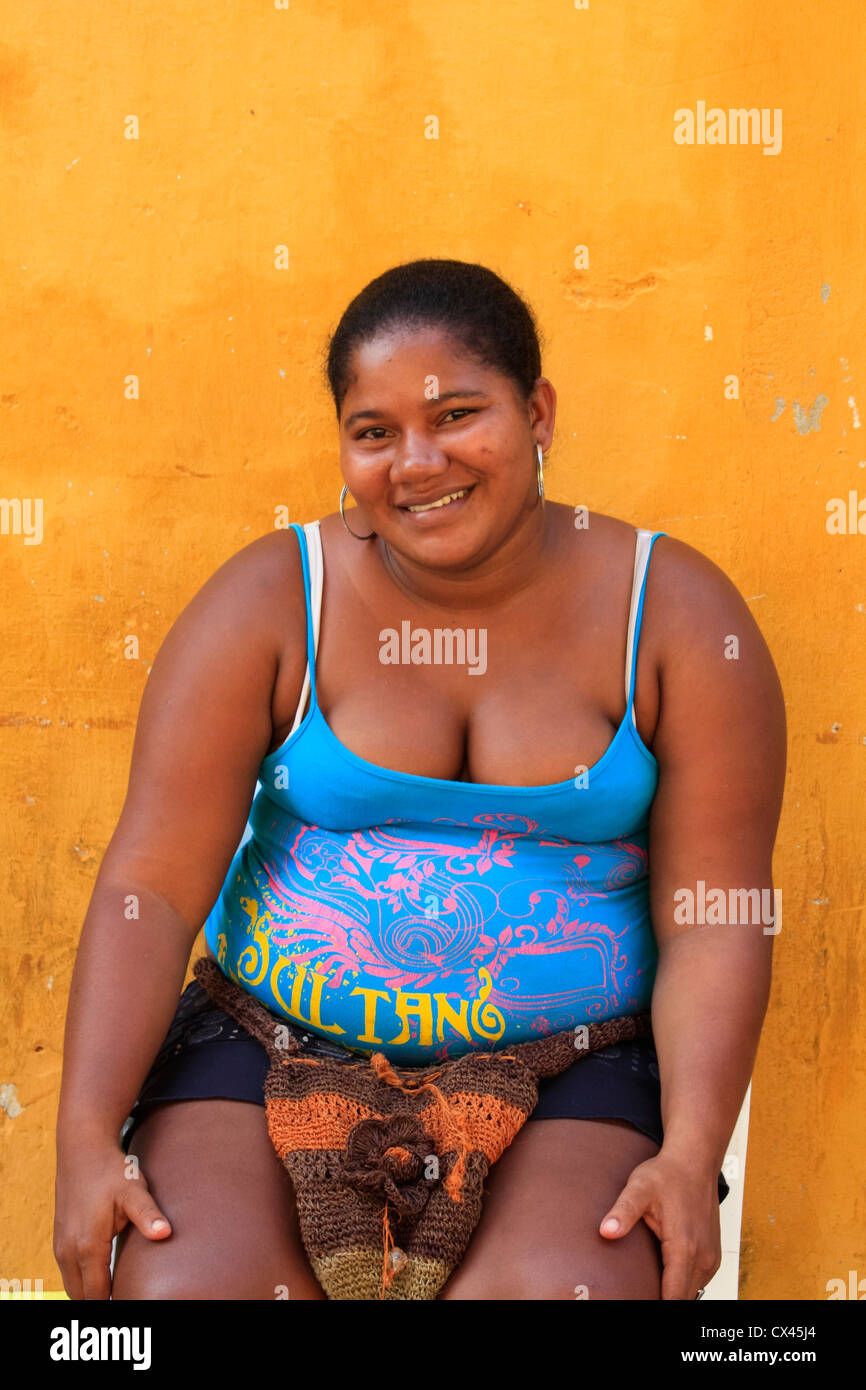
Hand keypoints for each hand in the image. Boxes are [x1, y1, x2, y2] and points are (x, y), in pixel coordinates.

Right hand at [54, 1139, 171, 1299]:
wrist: (82, 1150)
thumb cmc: (110, 1170)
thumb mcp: (133, 1190)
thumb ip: (148, 1215)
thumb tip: (166, 1234)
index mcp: (87, 1246)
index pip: (97, 1294)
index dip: (115, 1303)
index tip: (132, 1301)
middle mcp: (68, 1251)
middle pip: (81, 1296)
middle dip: (100, 1301)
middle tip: (127, 1297)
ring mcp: (60, 1246)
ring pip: (72, 1286)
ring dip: (89, 1292)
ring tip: (115, 1292)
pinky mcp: (59, 1239)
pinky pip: (68, 1273)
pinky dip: (81, 1281)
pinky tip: (100, 1276)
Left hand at [598, 1147, 721, 1298]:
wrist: (694, 1161)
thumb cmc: (667, 1174)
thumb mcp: (639, 1188)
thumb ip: (623, 1212)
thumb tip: (606, 1231)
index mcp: (685, 1248)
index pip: (673, 1298)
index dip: (653, 1303)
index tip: (636, 1298)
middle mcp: (703, 1258)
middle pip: (682, 1299)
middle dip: (660, 1299)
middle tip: (635, 1292)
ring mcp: (711, 1258)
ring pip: (691, 1293)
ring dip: (673, 1294)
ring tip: (646, 1288)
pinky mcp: (713, 1255)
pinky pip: (697, 1282)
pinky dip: (682, 1285)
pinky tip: (663, 1277)